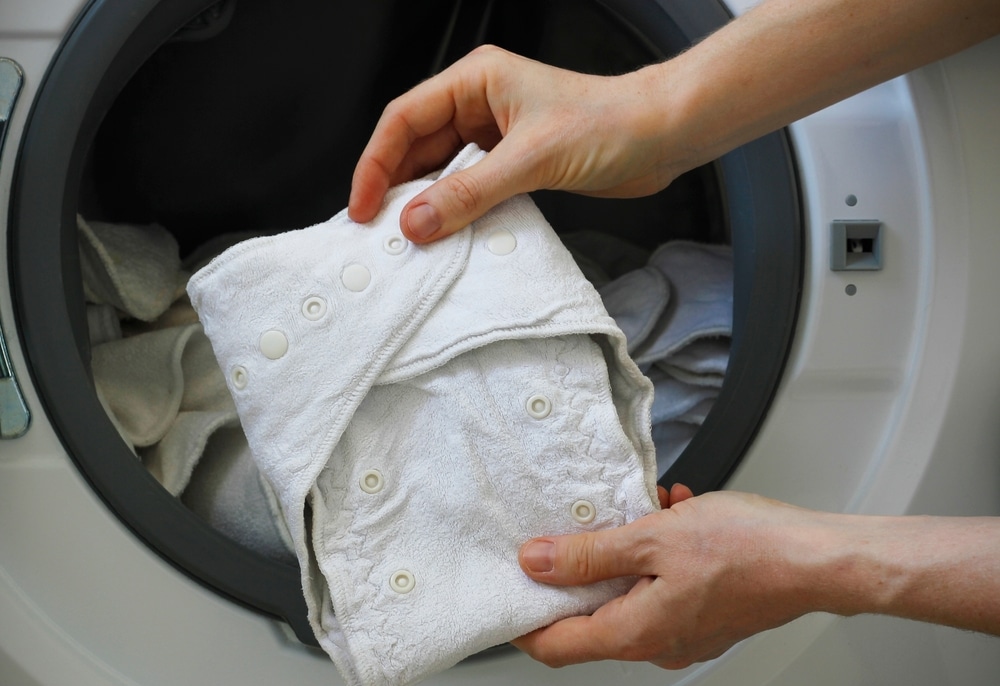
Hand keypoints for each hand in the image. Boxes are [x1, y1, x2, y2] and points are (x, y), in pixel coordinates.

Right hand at [348, 45, 687, 242]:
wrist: (662, 137)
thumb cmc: (609, 125)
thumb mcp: (532, 159)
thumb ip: (470, 192)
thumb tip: (416, 221)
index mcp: (475, 81)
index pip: (403, 119)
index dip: (376, 163)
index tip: (364, 207)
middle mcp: (479, 104)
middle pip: (416, 146)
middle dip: (395, 187)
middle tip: (378, 232)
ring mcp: (496, 134)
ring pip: (442, 170)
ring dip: (426, 203)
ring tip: (410, 240)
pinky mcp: (514, 163)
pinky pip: (470, 188)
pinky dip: (456, 211)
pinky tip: (448, 236)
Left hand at [513, 485, 822, 668]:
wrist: (819, 558)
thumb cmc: (749, 550)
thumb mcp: (652, 537)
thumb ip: (588, 554)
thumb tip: (536, 563)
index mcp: (636, 633)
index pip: (555, 645)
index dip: (523, 622)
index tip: (506, 595)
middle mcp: (658, 643)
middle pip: (591, 617)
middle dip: (582, 569)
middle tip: (579, 530)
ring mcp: (685, 632)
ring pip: (631, 593)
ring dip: (627, 550)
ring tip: (644, 509)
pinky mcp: (707, 615)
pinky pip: (664, 586)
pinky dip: (659, 552)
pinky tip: (674, 515)